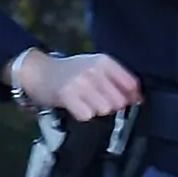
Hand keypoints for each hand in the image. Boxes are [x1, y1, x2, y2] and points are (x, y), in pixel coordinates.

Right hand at [10, 48, 141, 120]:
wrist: (39, 71)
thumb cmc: (70, 71)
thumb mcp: (96, 66)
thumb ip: (117, 79)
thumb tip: (138, 98)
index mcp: (105, 61)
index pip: (132, 84)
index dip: (132, 97)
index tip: (129, 102)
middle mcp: (94, 70)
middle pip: (120, 101)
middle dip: (112, 106)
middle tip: (99, 101)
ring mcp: (81, 82)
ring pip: (105, 109)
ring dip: (97, 110)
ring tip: (87, 103)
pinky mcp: (68, 95)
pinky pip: (87, 115)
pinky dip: (83, 115)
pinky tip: (78, 107)